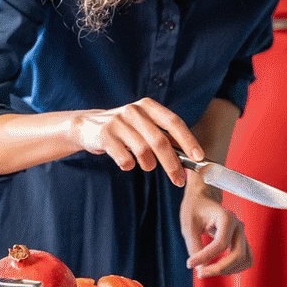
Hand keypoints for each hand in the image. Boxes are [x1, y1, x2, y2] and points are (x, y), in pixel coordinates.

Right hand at [72, 97, 204, 186]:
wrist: (87, 126)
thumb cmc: (124, 130)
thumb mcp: (143, 126)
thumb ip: (163, 136)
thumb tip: (191, 157)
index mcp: (148, 106)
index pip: (173, 122)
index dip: (188, 140)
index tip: (199, 157)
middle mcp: (134, 111)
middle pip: (160, 141)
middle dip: (172, 164)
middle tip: (178, 180)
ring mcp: (117, 121)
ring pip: (143, 151)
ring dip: (149, 165)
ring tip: (146, 165)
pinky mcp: (104, 135)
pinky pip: (125, 158)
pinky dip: (129, 165)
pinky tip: (126, 162)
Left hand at [179, 185, 251, 276]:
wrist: (202, 199)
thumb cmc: (194, 209)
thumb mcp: (188, 226)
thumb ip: (195, 247)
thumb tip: (201, 270)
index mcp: (227, 217)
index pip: (220, 244)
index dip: (205, 257)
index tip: (189, 264)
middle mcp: (238, 226)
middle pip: (238, 254)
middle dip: (219, 268)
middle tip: (200, 273)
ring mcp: (242, 234)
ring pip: (245, 259)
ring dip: (228, 270)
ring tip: (208, 270)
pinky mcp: (242, 241)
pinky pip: (245, 259)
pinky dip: (234, 268)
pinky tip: (218, 267)